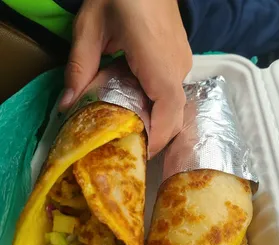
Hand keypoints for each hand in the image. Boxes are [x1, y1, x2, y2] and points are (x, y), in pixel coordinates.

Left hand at [59, 0, 191, 156]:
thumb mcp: (90, 27)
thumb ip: (79, 67)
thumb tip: (67, 104)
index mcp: (158, 61)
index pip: (168, 111)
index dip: (159, 137)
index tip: (143, 153)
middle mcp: (177, 66)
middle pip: (175, 113)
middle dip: (158, 135)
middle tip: (133, 144)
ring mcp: (182, 62)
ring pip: (175, 104)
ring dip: (157, 119)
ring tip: (134, 126)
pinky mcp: (180, 58)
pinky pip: (173, 91)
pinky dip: (159, 104)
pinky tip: (140, 101)